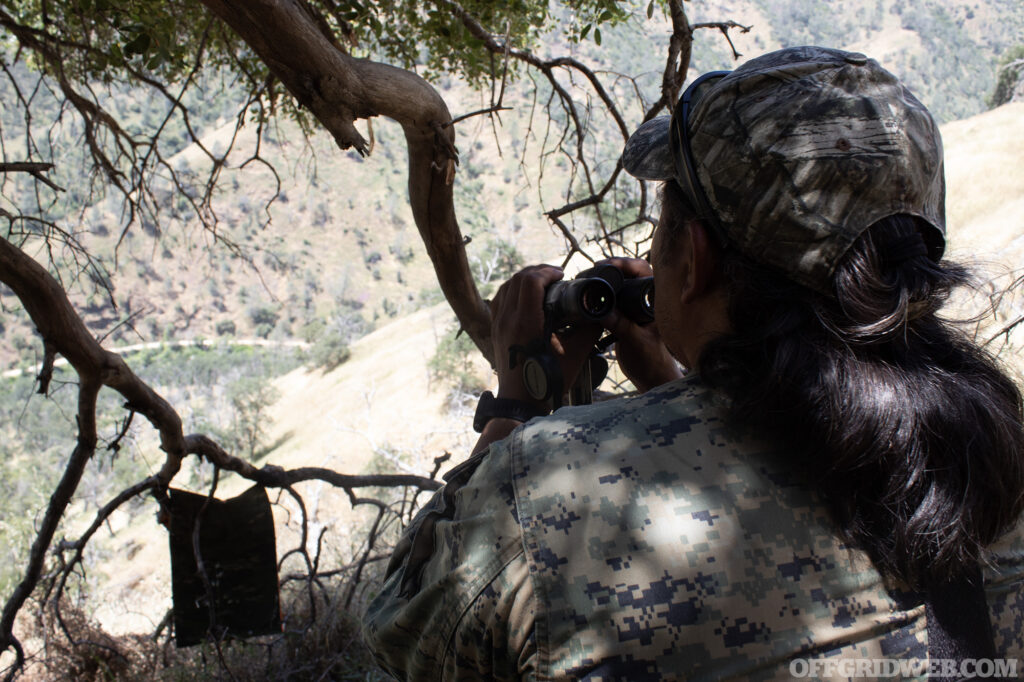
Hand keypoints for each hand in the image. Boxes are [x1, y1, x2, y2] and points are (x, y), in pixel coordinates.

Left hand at [489, 265, 601, 408]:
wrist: (520, 401)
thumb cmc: (547, 380)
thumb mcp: (575, 355)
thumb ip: (589, 330)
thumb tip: (600, 313)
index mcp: (527, 322)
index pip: (531, 281)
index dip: (547, 271)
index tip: (562, 275)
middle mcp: (508, 319)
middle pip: (518, 278)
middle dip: (538, 271)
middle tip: (555, 276)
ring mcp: (498, 323)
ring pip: (507, 286)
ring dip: (525, 279)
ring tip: (542, 283)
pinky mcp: (495, 329)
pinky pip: (500, 299)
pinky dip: (513, 290)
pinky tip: (526, 297)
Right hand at [596, 257, 682, 392]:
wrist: (649, 377)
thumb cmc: (652, 361)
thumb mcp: (636, 342)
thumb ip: (622, 326)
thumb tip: (605, 312)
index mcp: (655, 302)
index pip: (643, 271)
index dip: (626, 264)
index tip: (608, 265)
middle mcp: (646, 300)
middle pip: (630, 274)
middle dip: (613, 269)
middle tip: (596, 268)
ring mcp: (635, 307)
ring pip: (620, 286)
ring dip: (607, 281)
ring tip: (591, 278)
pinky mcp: (625, 316)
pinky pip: (613, 300)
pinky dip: (602, 297)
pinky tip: (592, 298)